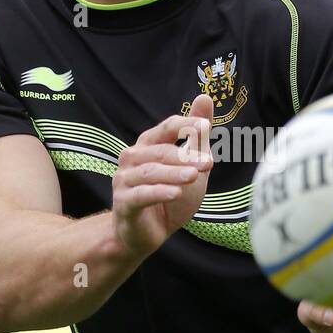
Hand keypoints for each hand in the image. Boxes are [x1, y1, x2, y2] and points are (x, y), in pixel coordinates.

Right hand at [111, 94, 213, 258]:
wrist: (147, 234)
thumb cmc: (169, 196)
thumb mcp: (189, 164)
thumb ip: (197, 135)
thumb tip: (204, 98)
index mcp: (148, 145)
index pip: (167, 128)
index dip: (185, 125)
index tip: (206, 127)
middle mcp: (132, 158)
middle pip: (160, 151)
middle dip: (186, 156)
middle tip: (209, 163)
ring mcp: (124, 180)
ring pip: (151, 172)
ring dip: (174, 173)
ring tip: (194, 176)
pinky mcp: (123, 203)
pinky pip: (141, 195)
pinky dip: (159, 193)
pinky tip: (176, 193)